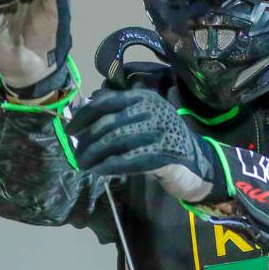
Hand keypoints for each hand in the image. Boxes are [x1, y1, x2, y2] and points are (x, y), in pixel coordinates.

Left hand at [66, 89, 227, 202]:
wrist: (197, 162)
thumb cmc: (164, 139)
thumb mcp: (145, 117)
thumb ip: (122, 109)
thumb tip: (89, 103)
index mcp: (144, 98)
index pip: (106, 102)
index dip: (84, 116)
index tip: (70, 131)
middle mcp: (151, 110)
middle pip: (108, 124)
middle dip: (87, 141)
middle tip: (77, 155)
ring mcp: (158, 132)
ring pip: (115, 141)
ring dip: (94, 155)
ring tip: (84, 165)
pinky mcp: (162, 154)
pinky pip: (128, 159)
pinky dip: (110, 166)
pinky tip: (99, 171)